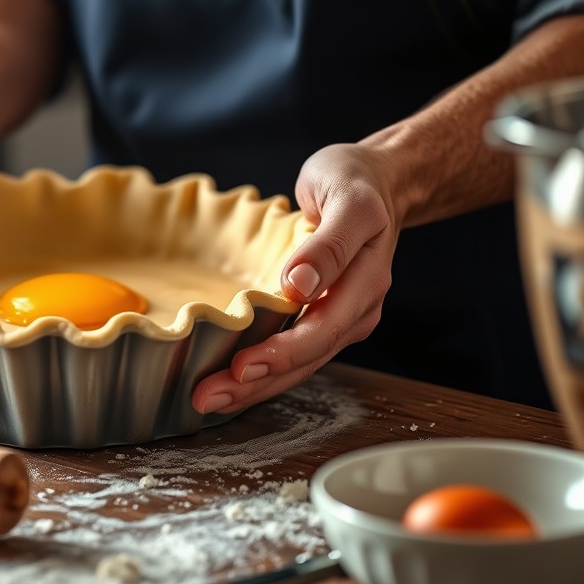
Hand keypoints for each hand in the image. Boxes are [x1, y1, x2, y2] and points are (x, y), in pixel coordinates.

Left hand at [191, 143, 400, 413]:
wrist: (376, 182)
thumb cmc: (355, 183)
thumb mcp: (348, 200)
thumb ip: (329, 244)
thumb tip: (298, 285)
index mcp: (365, 282)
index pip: (322, 329)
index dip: (282, 352)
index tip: (240, 366)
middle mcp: (355, 309)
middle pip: (307, 358)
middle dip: (258, 383)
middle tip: (207, 397)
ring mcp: (340, 317)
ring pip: (299, 364)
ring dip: (255, 387)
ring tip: (208, 400)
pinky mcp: (322, 318)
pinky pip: (293, 353)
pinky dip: (262, 371)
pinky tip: (230, 383)